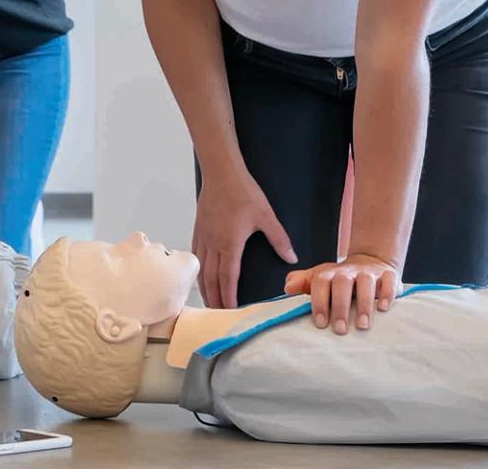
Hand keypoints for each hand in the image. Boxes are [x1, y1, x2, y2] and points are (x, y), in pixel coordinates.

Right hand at [192, 170, 295, 308]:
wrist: (221, 173)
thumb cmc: (243, 192)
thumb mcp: (266, 216)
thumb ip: (279, 239)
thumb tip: (292, 257)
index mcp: (230, 244)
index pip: (228, 278)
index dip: (229, 296)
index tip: (232, 311)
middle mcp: (213, 244)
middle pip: (211, 279)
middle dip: (215, 298)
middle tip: (219, 314)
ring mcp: (203, 237)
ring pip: (201, 269)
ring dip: (205, 287)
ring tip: (209, 301)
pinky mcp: (199, 229)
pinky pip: (196, 256)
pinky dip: (198, 270)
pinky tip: (201, 275)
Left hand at [284, 253, 399, 334]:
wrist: (370, 262)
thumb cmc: (340, 279)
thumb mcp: (320, 278)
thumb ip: (303, 283)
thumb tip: (288, 288)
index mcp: (329, 273)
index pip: (321, 283)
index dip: (319, 302)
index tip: (321, 324)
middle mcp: (348, 271)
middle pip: (342, 284)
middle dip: (340, 307)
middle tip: (340, 330)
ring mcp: (369, 272)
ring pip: (366, 283)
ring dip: (364, 304)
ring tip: (362, 326)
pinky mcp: (388, 275)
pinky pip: (389, 281)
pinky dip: (387, 294)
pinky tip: (383, 308)